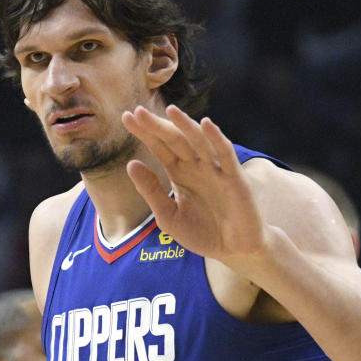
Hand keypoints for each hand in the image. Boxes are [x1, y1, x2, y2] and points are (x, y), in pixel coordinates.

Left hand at [122, 105, 266, 262]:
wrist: (233, 250)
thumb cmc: (202, 233)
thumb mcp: (168, 216)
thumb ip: (151, 191)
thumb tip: (131, 164)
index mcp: (179, 173)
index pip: (159, 147)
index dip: (144, 132)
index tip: (126, 117)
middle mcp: (196, 166)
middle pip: (174, 140)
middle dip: (157, 126)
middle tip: (138, 112)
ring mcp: (215, 169)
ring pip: (199, 141)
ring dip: (185, 125)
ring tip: (170, 110)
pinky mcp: (235, 177)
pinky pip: (225, 154)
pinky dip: (217, 138)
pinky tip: (206, 124)